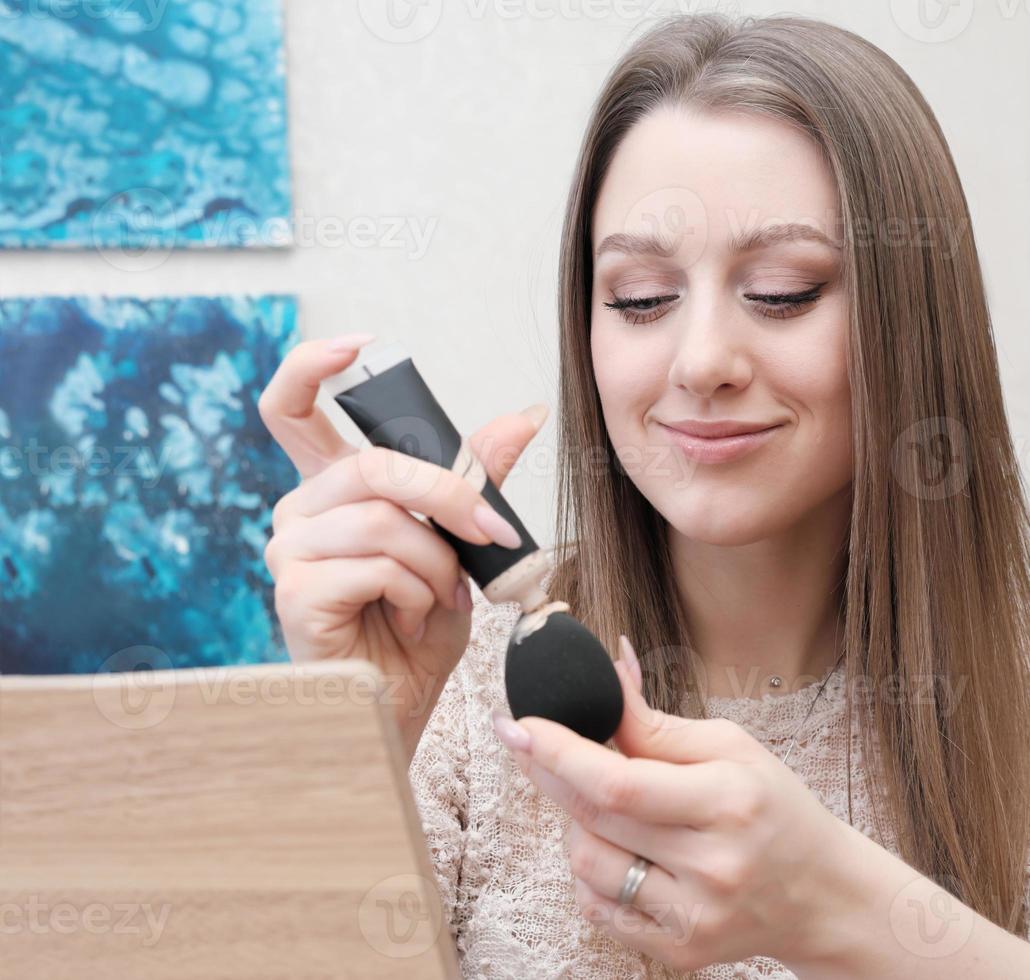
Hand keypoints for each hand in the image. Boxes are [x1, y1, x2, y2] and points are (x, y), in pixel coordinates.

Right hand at [259, 334, 545, 756]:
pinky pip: (378, 567)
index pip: (288, 408)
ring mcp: (289, 552)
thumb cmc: (422, 621)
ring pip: (385, 522)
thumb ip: (475, 476)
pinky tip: (412, 619)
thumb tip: (524, 413)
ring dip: (439, 565)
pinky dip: (419, 594)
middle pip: (373, 466)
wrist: (407, 699)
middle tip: (494, 534)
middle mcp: (299, 512)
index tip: (358, 343)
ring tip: (444, 598)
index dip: (311, 366)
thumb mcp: (458, 540)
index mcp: (330, 489)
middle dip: (451, 496)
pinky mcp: (295, 593)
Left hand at [492, 636, 854, 972]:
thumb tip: (606, 674)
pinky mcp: (679, 951)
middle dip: (549, 774)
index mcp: (729, 802)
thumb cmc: (774, 806)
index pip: (619, 782)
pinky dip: (591, 872)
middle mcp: (712, 866)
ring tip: (602, 805)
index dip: (558, 752)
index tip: (518, 725)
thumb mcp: (730, 746)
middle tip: (530, 743)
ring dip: (574, 824)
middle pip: (594, 820)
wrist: (822, 894)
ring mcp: (694, 917)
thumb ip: (655, 725)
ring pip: (586, 866)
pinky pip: (598, 909)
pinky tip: (618, 849)